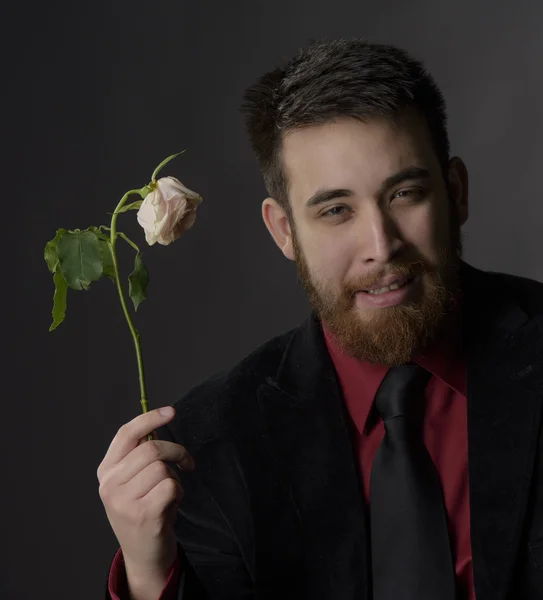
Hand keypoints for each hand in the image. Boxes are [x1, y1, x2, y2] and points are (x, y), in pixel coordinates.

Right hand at [97, 406, 194, 593]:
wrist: (143, 554)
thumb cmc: (143, 509)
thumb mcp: (132, 481)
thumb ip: (139, 455)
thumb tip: (158, 423)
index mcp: (106, 471)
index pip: (127, 433)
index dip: (150, 418)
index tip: (171, 411)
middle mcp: (110, 484)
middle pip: (151, 448)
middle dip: (176, 451)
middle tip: (187, 462)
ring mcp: (124, 501)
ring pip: (162, 467)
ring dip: (175, 477)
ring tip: (169, 493)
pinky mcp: (143, 514)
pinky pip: (171, 485)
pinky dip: (179, 492)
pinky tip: (171, 504)